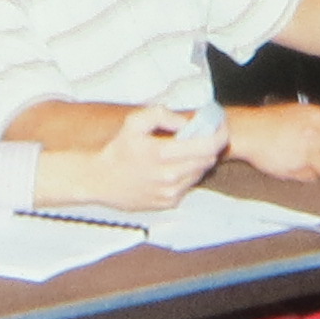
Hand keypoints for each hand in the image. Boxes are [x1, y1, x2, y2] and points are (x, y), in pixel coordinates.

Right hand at [81, 102, 221, 208]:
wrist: (99, 180)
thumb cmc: (117, 150)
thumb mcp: (134, 122)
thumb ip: (163, 116)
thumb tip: (186, 124)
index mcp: (164, 154)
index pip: (209, 145)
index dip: (220, 133)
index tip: (220, 125)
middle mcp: (171, 176)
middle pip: (208, 159)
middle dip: (208, 144)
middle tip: (199, 134)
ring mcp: (171, 192)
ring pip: (200, 172)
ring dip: (197, 160)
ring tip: (180, 151)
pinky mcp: (169, 202)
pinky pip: (189, 185)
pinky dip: (186, 174)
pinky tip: (170, 167)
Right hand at [225, 100, 319, 180]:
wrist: (249, 132)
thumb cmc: (270, 122)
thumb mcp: (301, 113)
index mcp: (318, 118)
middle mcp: (315, 135)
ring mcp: (306, 153)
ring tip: (309, 160)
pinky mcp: (297, 168)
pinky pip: (311, 177)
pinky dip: (307, 174)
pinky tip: (297, 164)